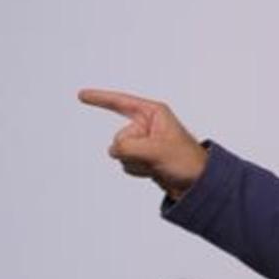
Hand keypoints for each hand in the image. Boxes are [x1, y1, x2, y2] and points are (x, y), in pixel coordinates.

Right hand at [78, 88, 208, 200]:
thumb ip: (130, 146)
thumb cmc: (187, 161)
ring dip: (136, 163)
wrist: (197, 184)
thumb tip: (114, 149)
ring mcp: (144, 142)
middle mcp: (147, 125)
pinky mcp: (143, 157)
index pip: (121, 102)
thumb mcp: (157, 151)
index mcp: (154, 113)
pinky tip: (154, 171)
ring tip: (158, 164)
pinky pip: (126, 164)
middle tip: (155, 157)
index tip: (82, 94)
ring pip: (121, 153)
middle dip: (131, 151)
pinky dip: (138, 170)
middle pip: (119, 137)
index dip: (100, 98)